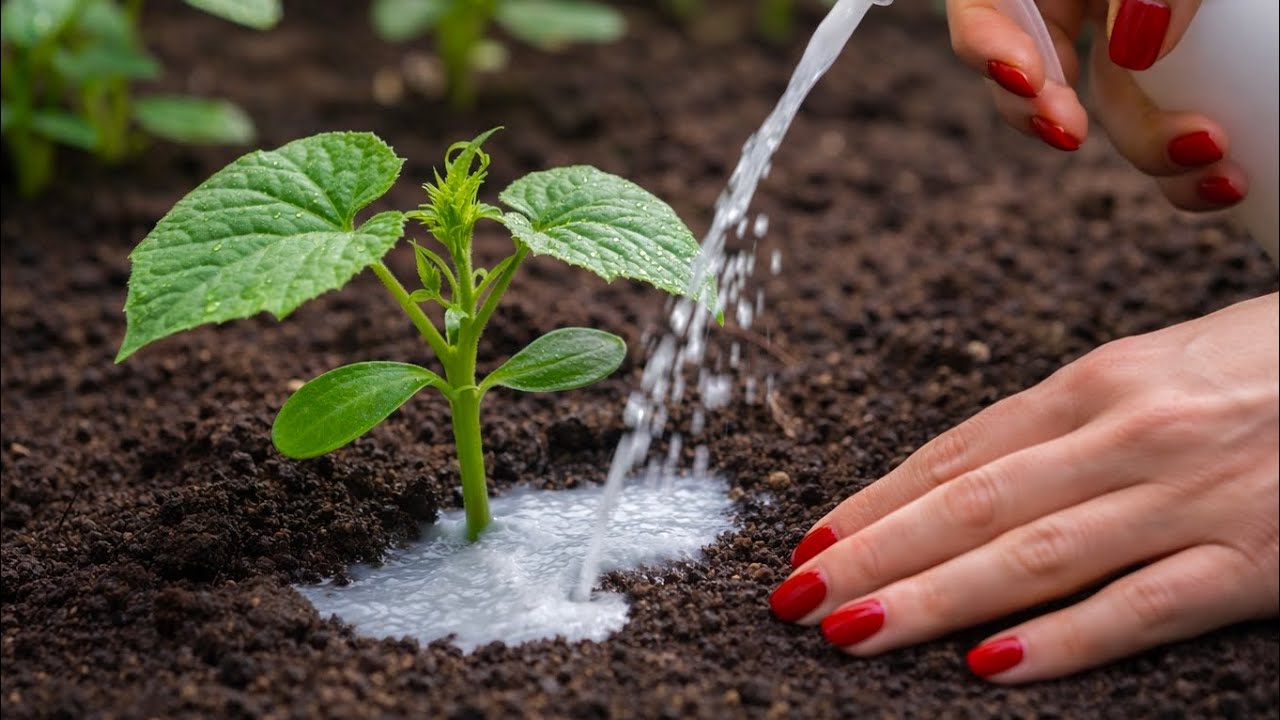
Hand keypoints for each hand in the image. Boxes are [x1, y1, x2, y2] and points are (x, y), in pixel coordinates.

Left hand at [770, 293, 1278, 681]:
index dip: (878, 498)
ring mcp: (1191, 498)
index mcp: (1099, 381)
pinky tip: (990, 664)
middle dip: (874, 553)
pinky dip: (1064, 638)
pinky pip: (1144, 607)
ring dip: (932, 596)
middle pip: (974, 502)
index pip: (960, 449)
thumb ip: (1064, 423)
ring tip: (852, 628)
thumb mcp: (1156, 370)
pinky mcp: (1256, 560)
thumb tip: (960, 476)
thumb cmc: (1266, 367)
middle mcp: (1130, 434)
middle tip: (795, 594)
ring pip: (1035, 553)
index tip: (813, 538)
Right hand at [946, 0, 1247, 209]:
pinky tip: (1224, 174)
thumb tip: (1138, 46)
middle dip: (1054, 116)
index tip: (1027, 79)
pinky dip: (1189, 160)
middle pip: (1040, 72)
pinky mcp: (1187, 70)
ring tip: (1207, 166)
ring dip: (1148, 150)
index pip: (988, 5)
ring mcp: (1137, 36)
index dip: (987, 44)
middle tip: (1075, 137)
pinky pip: (1171, 124)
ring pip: (1113, 111)